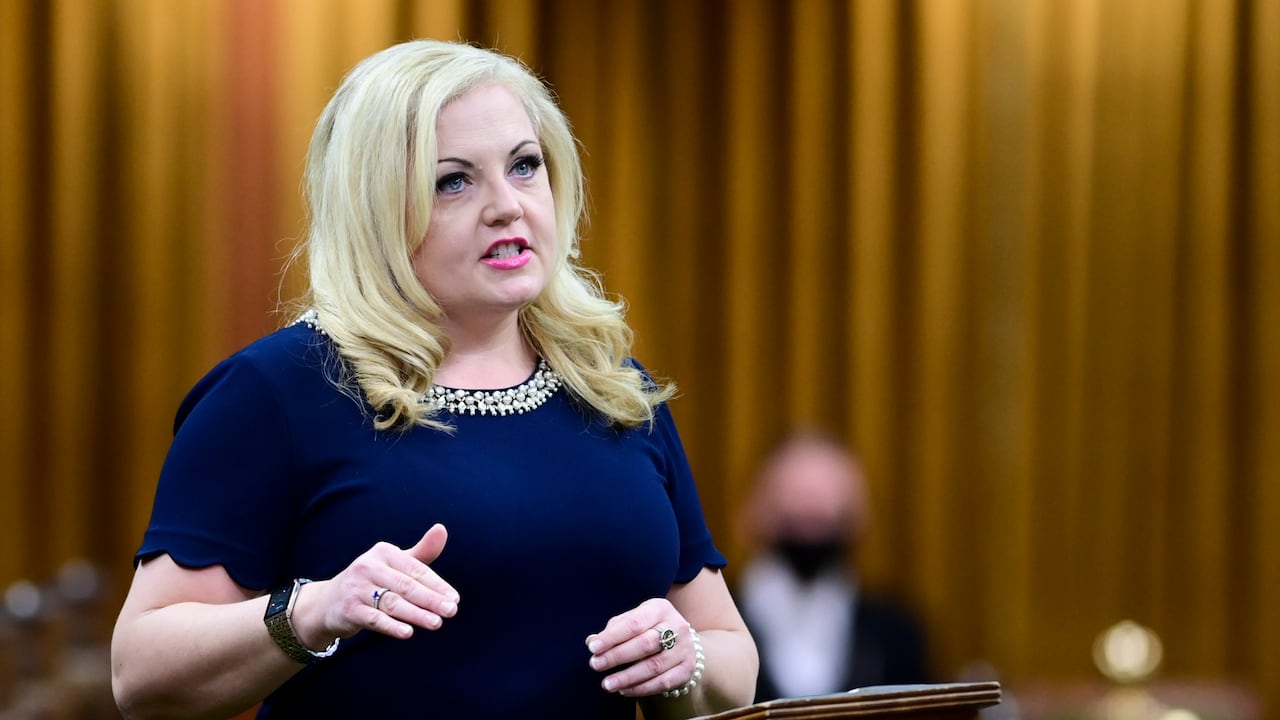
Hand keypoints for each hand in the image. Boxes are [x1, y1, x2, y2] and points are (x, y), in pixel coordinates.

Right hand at [292, 524, 459, 647]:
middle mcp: (369, 566)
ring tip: (436, 623)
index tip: (454, 598)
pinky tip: (408, 633)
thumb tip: (442, 529)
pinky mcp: (349, 609)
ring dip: (416, 614)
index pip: (416, 569)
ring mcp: (357, 588)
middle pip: (406, 586)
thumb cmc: (372, 581)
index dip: (437, 585)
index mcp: (384, 552)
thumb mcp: (394, 565)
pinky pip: (374, 618)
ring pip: (392, 603)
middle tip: (451, 610)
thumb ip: (421, 553)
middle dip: (430, 599)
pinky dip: (391, 626)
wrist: (328, 602)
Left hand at [585, 598, 696, 697]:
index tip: (593, 647)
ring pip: (654, 666)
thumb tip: (592, 641)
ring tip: (607, 683)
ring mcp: (685, 648)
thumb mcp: (635, 620)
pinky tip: (624, 690)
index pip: (634, 623)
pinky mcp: (687, 669)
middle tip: (596, 664)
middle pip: (645, 644)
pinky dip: (641, 688)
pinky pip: (663, 682)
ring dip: (627, 677)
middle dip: (617, 656)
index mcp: (659, 609)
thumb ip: (614, 629)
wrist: (683, 642)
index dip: (612, 636)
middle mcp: (676, 626)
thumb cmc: (650, 629)